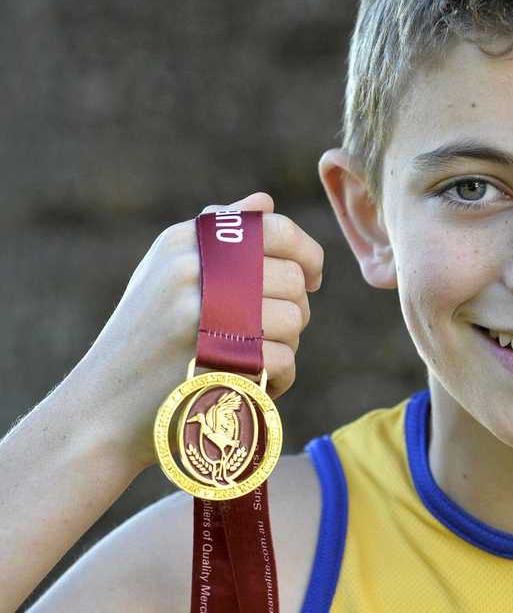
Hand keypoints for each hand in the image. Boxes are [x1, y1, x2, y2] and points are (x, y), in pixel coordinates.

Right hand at [69, 191, 323, 470]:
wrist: (99, 411)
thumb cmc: (144, 341)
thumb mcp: (166, 276)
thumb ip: (218, 237)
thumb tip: (267, 201)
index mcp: (182, 241)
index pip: (276, 229)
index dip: (308, 254)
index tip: (311, 279)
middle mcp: (190, 269)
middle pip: (292, 279)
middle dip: (293, 311)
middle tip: (267, 336)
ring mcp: (198, 313)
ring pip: (293, 320)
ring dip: (285, 348)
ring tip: (250, 361)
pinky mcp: (211, 359)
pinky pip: (283, 361)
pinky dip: (276, 382)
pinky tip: (247, 386)